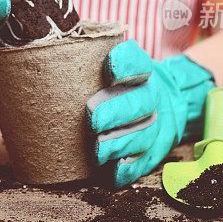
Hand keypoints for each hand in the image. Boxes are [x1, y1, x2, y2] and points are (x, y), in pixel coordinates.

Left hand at [86, 39, 214, 186]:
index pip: (138, 62)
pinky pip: (145, 163)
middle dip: (116, 112)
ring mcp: (157, 126)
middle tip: (93, 119)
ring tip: (98, 149)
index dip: (126, 64)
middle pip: (140, 103)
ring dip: (120, 144)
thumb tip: (53, 50)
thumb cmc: (126, 85)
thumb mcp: (119, 67)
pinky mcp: (155, 152)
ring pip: (143, 136)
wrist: (169, 104)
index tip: (109, 68)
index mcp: (144, 72)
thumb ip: (92, 59)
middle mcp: (153, 97)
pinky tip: (114, 171)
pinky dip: (130, 169)